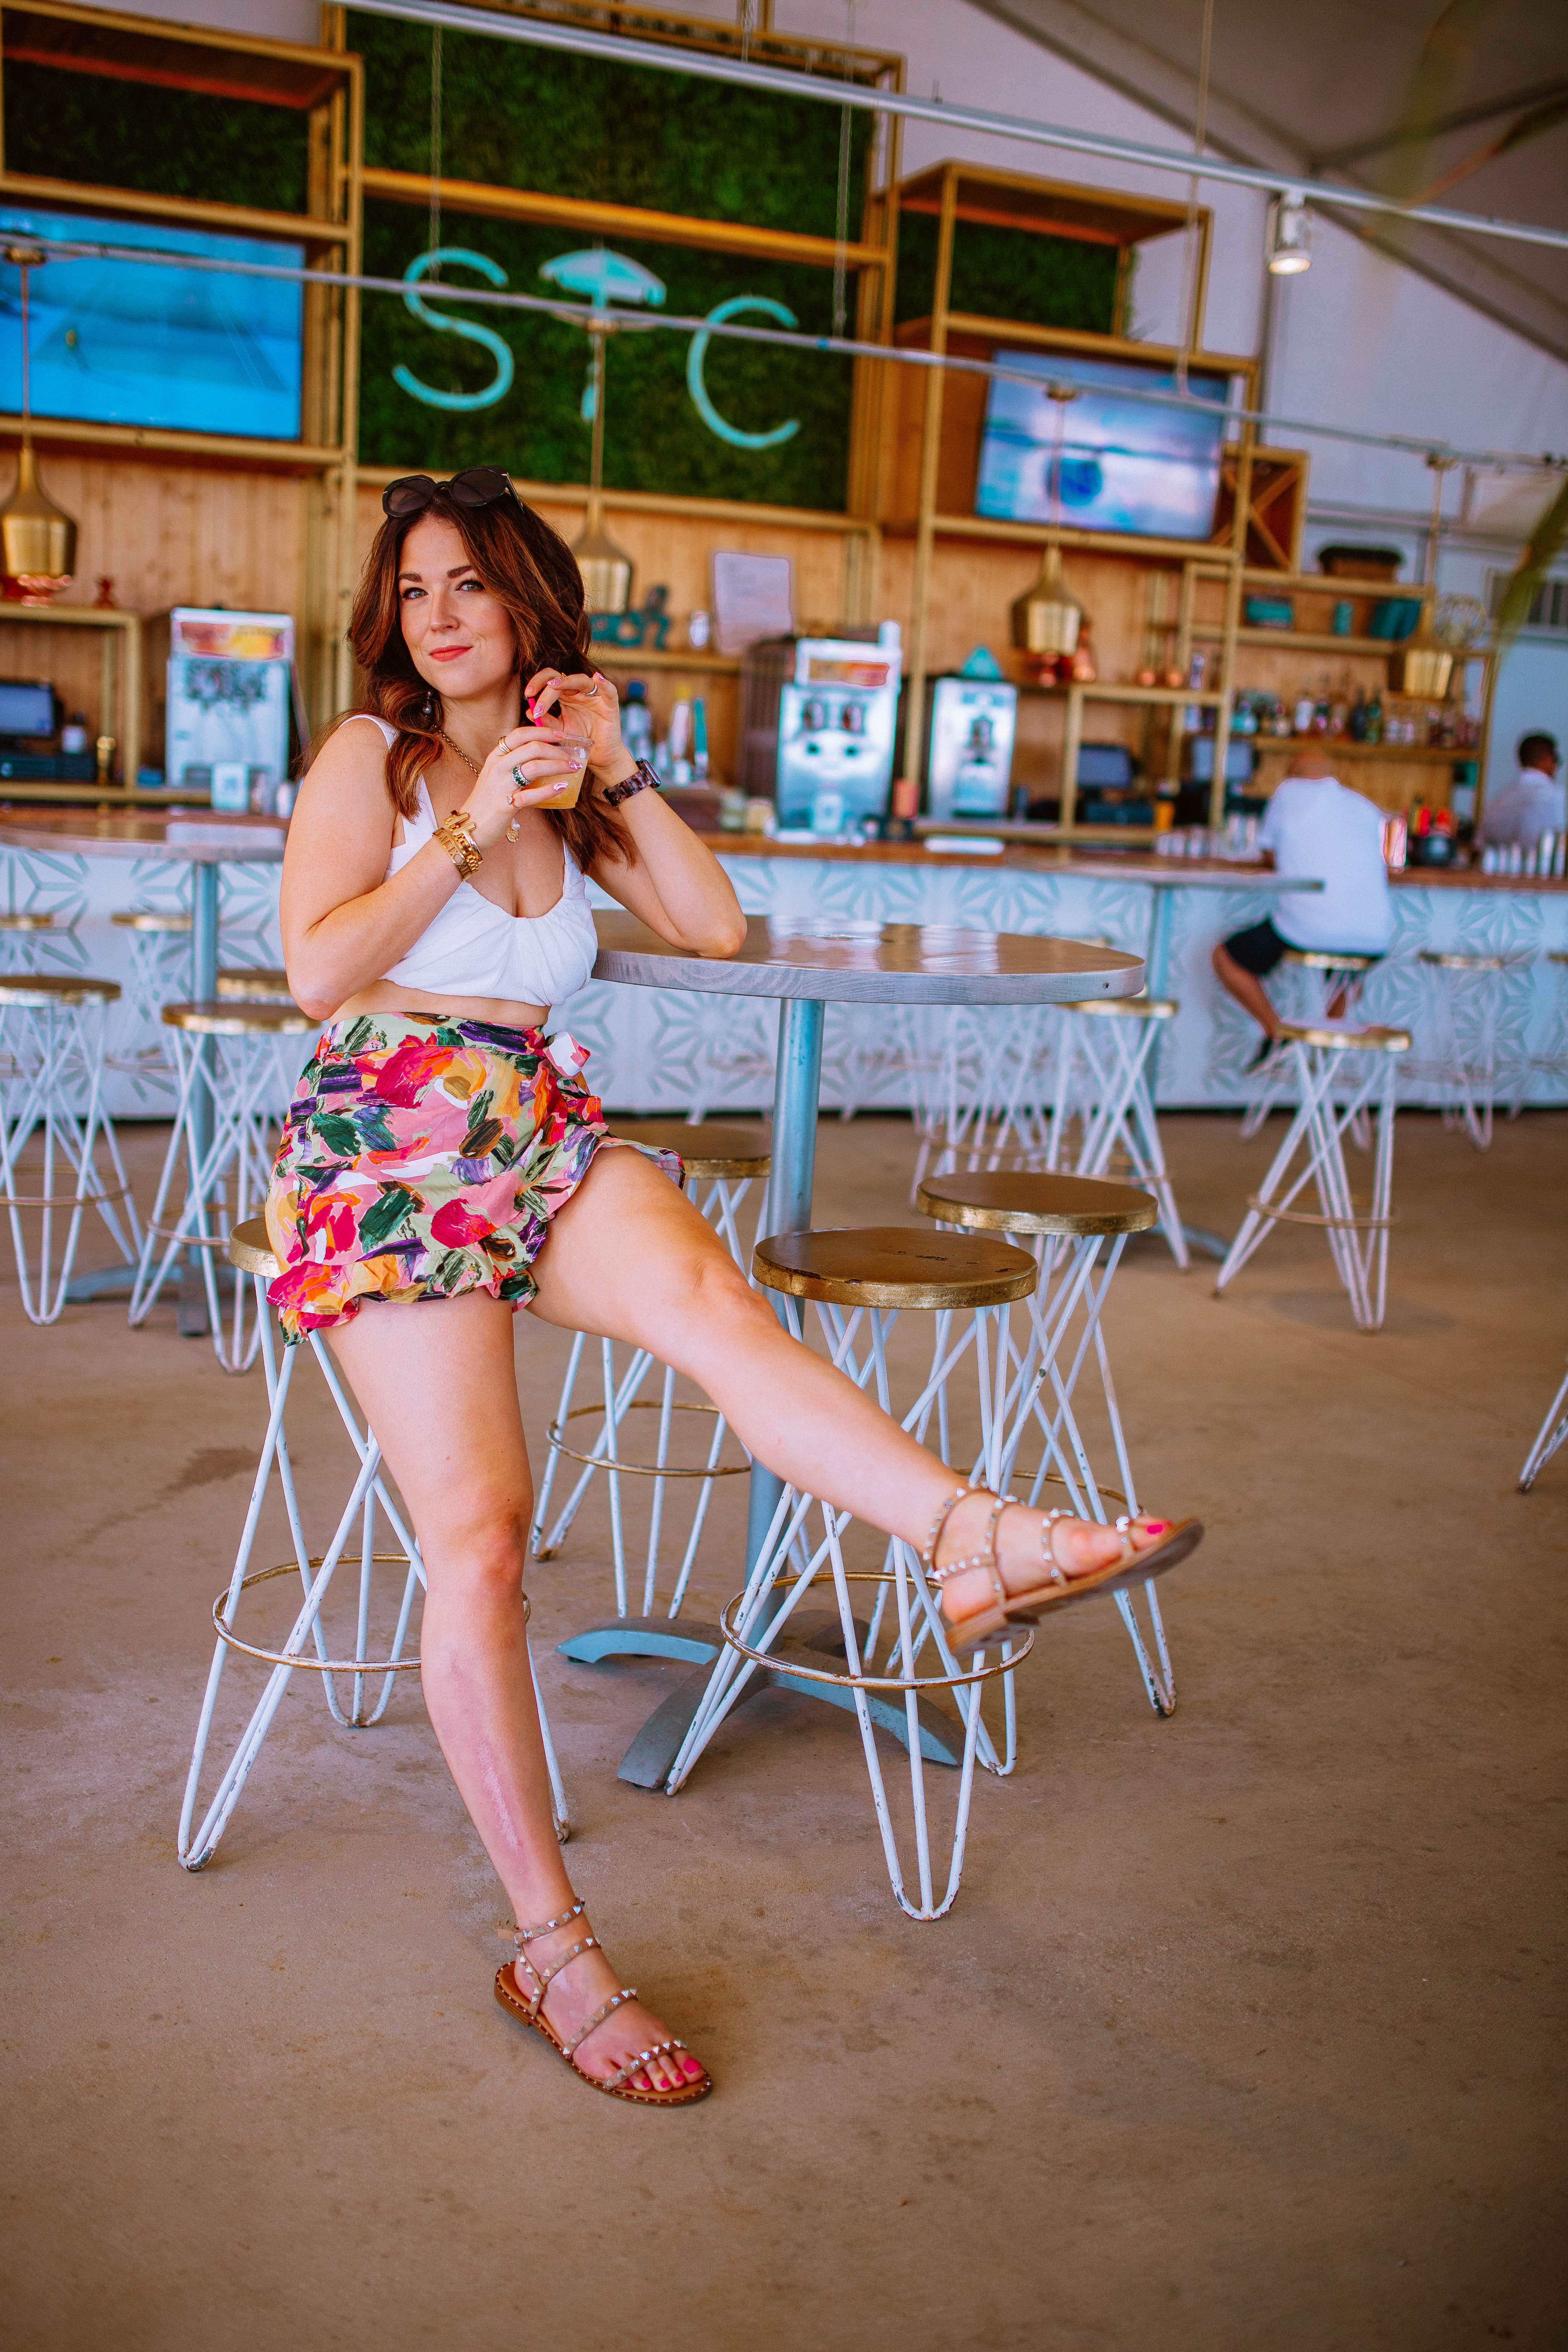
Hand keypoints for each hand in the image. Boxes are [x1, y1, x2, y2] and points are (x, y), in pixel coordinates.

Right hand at [455, 723, 587, 851]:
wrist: (470, 827)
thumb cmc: (488, 801)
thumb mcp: (496, 775)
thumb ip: (513, 763)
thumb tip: (540, 755)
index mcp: (496, 757)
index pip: (520, 734)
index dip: (543, 731)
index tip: (561, 735)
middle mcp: (497, 767)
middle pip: (532, 748)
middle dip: (557, 751)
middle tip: (572, 758)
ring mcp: (501, 785)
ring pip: (534, 767)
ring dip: (558, 766)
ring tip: (573, 769)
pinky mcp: (506, 805)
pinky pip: (531, 794)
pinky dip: (549, 790)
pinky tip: (562, 787)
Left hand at [525, 667, 629, 779]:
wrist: (599, 757)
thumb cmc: (580, 742)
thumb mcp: (559, 732)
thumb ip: (546, 722)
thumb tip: (528, 712)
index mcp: (565, 696)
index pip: (549, 682)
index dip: (537, 684)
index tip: (527, 695)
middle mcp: (579, 692)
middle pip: (561, 678)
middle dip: (544, 684)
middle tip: (532, 694)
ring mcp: (594, 697)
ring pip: (581, 680)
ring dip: (566, 682)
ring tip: (554, 686)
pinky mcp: (610, 705)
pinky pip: (609, 691)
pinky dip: (605, 683)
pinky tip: (598, 678)